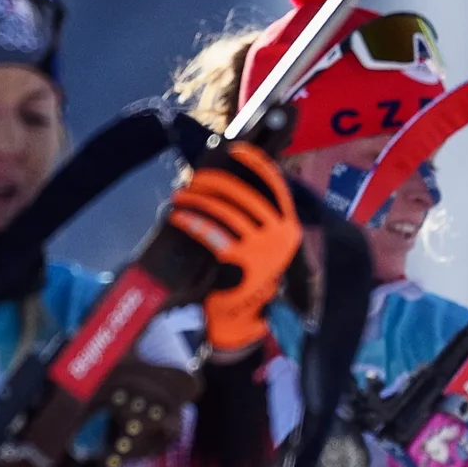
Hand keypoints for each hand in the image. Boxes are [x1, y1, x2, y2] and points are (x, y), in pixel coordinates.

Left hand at [167, 142, 298, 354]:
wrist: (241, 316)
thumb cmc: (248, 276)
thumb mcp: (265, 248)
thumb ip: (259, 220)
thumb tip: (233, 182)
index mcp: (289, 229)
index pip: (275, 186)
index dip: (255, 164)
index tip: (235, 150)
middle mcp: (280, 236)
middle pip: (243, 194)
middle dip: (214, 182)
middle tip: (194, 180)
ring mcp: (261, 249)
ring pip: (224, 210)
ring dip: (197, 199)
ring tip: (180, 198)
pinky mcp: (240, 260)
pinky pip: (211, 231)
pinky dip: (191, 221)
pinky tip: (178, 217)